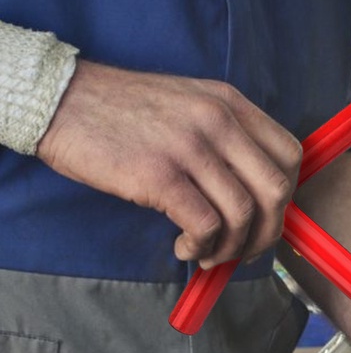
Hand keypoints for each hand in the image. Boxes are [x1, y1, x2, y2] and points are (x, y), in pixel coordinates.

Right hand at [36, 60, 301, 266]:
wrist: (59, 100)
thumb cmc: (124, 113)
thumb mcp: (189, 105)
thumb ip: (227, 139)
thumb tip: (258, 198)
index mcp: (229, 103)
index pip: (290, 155)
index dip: (287, 196)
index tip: (267, 217)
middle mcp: (217, 121)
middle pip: (276, 191)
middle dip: (268, 232)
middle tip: (245, 249)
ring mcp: (190, 147)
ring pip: (244, 215)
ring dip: (232, 247)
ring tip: (208, 252)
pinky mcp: (160, 176)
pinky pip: (206, 226)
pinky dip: (203, 248)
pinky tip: (186, 248)